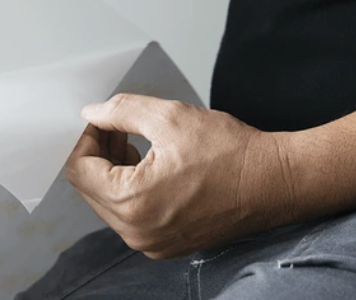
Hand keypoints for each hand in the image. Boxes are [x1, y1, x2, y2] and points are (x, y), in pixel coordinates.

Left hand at [66, 94, 294, 258]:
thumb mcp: (169, 118)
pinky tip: (148, 162)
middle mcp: (138, 232)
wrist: (275, 181)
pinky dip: (130, 187)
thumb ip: (121, 112)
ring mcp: (152, 243)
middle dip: (98, 152)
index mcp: (133, 204)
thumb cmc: (231, 152)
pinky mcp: (166, 243)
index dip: (85, 138)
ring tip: (132, 139)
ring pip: (109, 201)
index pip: (79, 170)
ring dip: (112, 169)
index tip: (101, 120)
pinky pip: (131, 214)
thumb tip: (92, 113)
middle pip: (90, 188)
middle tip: (115, 125)